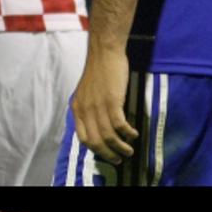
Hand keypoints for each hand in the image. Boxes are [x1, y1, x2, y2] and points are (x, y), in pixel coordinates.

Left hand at [70, 42, 138, 164]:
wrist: (104, 52)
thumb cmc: (99, 71)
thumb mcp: (87, 93)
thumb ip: (89, 108)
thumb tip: (98, 126)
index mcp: (77, 108)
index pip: (83, 137)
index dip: (96, 150)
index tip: (106, 155)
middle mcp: (85, 109)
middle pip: (95, 141)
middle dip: (108, 154)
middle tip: (120, 159)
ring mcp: (98, 105)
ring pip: (108, 136)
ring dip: (121, 147)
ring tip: (129, 151)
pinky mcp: (112, 101)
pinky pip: (120, 125)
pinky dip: (128, 133)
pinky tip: (134, 134)